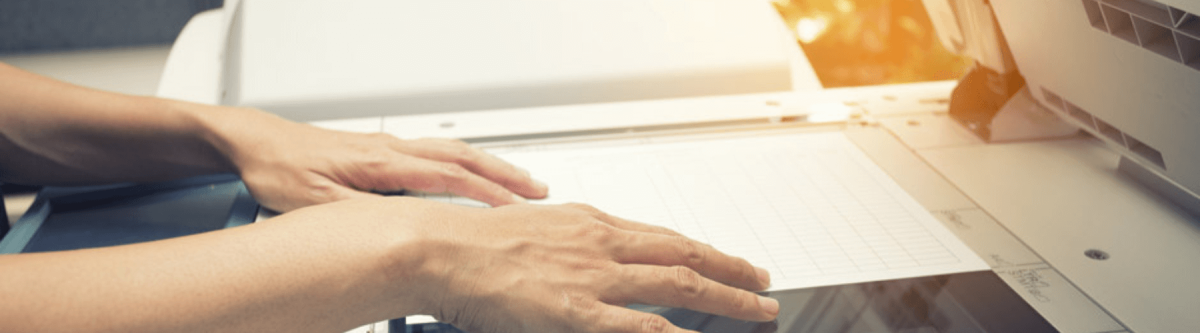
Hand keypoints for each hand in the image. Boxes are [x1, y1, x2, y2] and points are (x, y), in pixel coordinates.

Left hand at [208, 108, 547, 211]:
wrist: (256, 141)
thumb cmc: (278, 168)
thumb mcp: (313, 202)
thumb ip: (356, 215)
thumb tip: (395, 230)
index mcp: (381, 164)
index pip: (448, 177)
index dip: (486, 195)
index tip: (516, 210)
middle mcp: (391, 150)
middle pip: (463, 159)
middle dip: (505, 176)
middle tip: (538, 191)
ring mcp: (389, 148)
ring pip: (453, 152)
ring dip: (490, 167)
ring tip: (519, 182)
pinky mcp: (381, 151)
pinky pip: (438, 154)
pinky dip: (467, 163)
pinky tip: (472, 173)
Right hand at [393, 200, 778, 332]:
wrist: (440, 247)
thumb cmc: (470, 240)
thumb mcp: (530, 228)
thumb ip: (566, 242)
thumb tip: (582, 253)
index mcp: (588, 222)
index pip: (660, 235)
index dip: (699, 248)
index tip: (723, 257)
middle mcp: (601, 243)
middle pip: (683, 253)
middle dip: (730, 268)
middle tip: (761, 281)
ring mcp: (594, 276)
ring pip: (679, 282)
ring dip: (727, 296)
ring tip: (757, 308)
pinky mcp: (578, 310)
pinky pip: (642, 326)